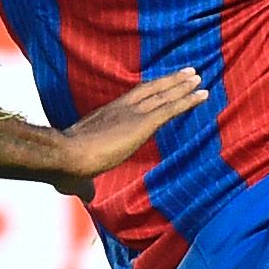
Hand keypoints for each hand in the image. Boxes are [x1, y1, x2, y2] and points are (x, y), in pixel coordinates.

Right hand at [50, 70, 203, 196]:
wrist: (64, 157)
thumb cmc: (64, 168)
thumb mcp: (76, 177)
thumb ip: (85, 184)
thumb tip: (87, 195)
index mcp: (103, 117)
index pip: (131, 100)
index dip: (148, 92)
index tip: (160, 85)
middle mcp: (119, 109)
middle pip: (150, 89)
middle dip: (169, 81)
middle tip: (187, 73)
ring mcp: (132, 114)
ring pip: (163, 94)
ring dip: (183, 86)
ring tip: (198, 77)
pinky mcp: (142, 123)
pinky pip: (171, 108)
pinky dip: (189, 100)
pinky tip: (203, 94)